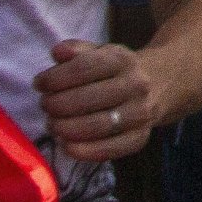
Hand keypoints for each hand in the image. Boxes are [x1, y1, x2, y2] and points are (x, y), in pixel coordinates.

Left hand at [35, 39, 157, 161]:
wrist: (162, 83)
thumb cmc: (118, 70)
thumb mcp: (102, 52)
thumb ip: (78, 50)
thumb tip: (57, 53)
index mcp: (124, 60)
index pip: (85, 67)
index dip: (56, 77)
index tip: (39, 84)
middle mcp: (136, 86)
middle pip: (88, 99)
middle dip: (57, 105)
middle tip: (45, 106)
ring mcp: (140, 113)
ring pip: (98, 125)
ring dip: (66, 128)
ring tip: (52, 124)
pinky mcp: (140, 138)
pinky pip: (110, 150)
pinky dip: (84, 151)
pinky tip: (66, 145)